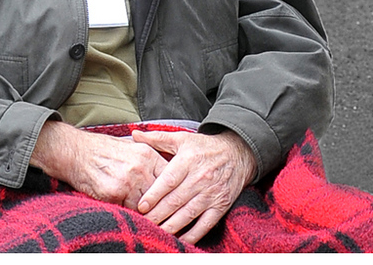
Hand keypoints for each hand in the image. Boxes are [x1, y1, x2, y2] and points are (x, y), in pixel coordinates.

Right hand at [30, 120, 167, 208]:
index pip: (171, 178)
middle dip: (162, 206)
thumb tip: (169, 178)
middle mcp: (141, 168)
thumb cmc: (104, 150)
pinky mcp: (113, 193)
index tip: (174, 202)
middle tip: (166, 217)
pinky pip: (128, 210)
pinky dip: (128, 214)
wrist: (76, 152)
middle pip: (161, 195)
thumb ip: (150, 162)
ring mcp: (128, 181)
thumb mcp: (132, 148)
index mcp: (148, 155)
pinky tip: (128, 213)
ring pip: (146, 206)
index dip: (172, 192)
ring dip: (145, 213)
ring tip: (148, 218)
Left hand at [131, 129, 257, 243]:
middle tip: (143, 222)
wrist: (238, 153)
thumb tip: (134, 134)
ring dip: (171, 226)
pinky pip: (205, 224)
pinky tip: (180, 239)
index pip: (169, 180)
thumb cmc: (205, 147)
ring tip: (156, 232)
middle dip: (158, 214)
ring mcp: (212, 193)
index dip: (154, 195)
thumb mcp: (182, 139)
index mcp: (189, 160)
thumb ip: (157, 138)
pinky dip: (192, 234)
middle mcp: (200, 177)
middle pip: (175, 200)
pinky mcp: (221, 205)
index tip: (141, 205)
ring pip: (187, 214)